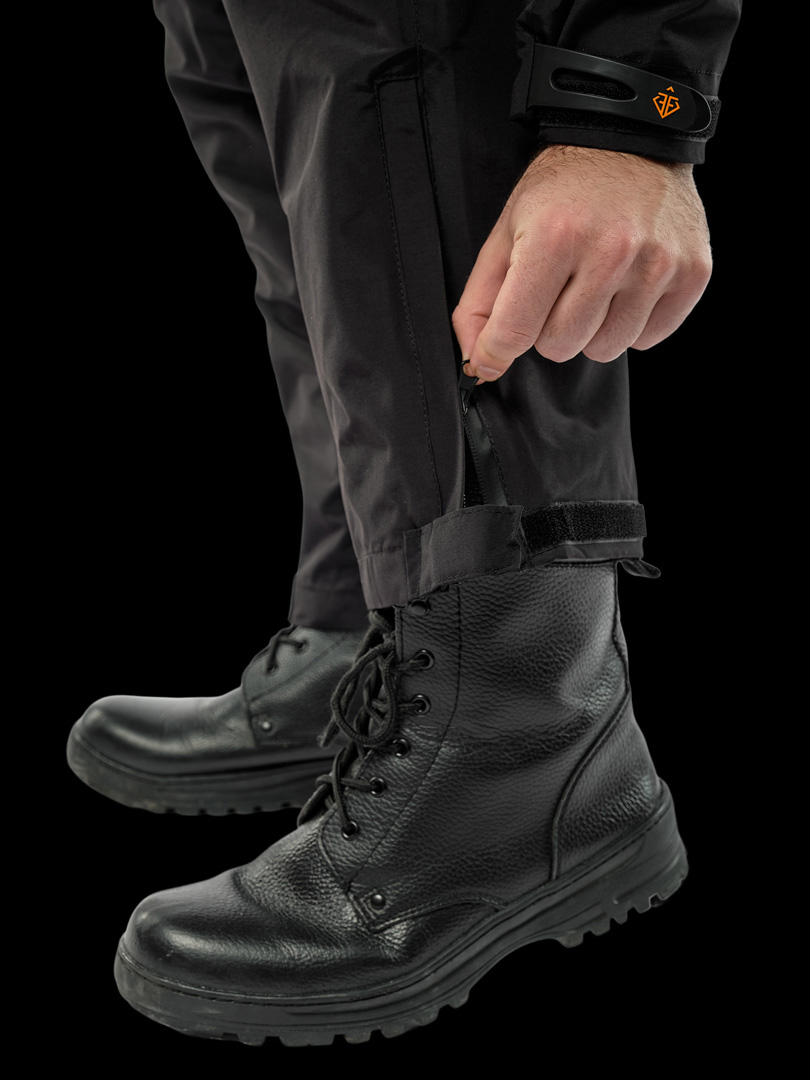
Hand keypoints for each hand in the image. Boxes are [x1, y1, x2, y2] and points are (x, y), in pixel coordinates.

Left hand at [452, 144, 712, 379]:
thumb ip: (481, 301)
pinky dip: (632, 323)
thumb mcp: (507, 231)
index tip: (495, 348)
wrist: (630, 140)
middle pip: (561, 347)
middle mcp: (610, 250)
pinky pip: (648, 338)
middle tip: (557, 290)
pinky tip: (626, 286)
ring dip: (592, 329)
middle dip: (549, 328)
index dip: (497, 349)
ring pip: (606, 349)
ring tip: (593, 286)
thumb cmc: (562, 190)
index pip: (515, 332)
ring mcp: (656, 263)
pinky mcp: (692, 273)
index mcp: (555, 237)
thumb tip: (480, 363)